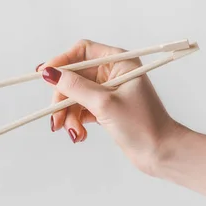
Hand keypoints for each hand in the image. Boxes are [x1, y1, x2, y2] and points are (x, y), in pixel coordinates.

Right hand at [37, 39, 179, 174]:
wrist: (161, 154)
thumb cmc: (142, 125)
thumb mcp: (103, 103)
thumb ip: (74, 86)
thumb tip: (49, 73)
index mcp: (119, 62)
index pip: (82, 51)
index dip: (61, 62)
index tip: (45, 75)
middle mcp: (112, 73)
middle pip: (74, 76)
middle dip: (63, 98)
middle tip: (56, 118)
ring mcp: (108, 91)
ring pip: (75, 95)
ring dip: (68, 114)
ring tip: (73, 132)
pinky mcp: (105, 108)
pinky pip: (81, 108)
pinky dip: (76, 121)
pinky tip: (80, 135)